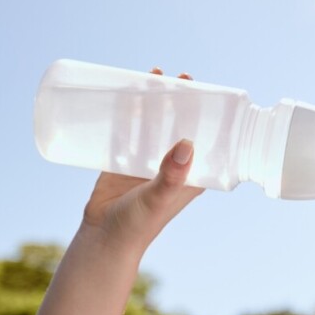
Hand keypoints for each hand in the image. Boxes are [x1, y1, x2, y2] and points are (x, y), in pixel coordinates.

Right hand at [79, 68, 204, 253]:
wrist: (103, 238)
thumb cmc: (139, 224)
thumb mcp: (159, 197)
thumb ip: (172, 174)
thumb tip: (188, 142)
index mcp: (189, 175)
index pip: (206, 141)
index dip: (210, 118)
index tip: (211, 92)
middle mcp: (170, 166)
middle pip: (179, 125)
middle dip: (181, 102)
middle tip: (179, 76)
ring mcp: (146, 162)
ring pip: (153, 125)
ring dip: (154, 102)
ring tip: (153, 77)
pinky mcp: (120, 161)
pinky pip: (126, 131)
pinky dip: (126, 114)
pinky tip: (123, 94)